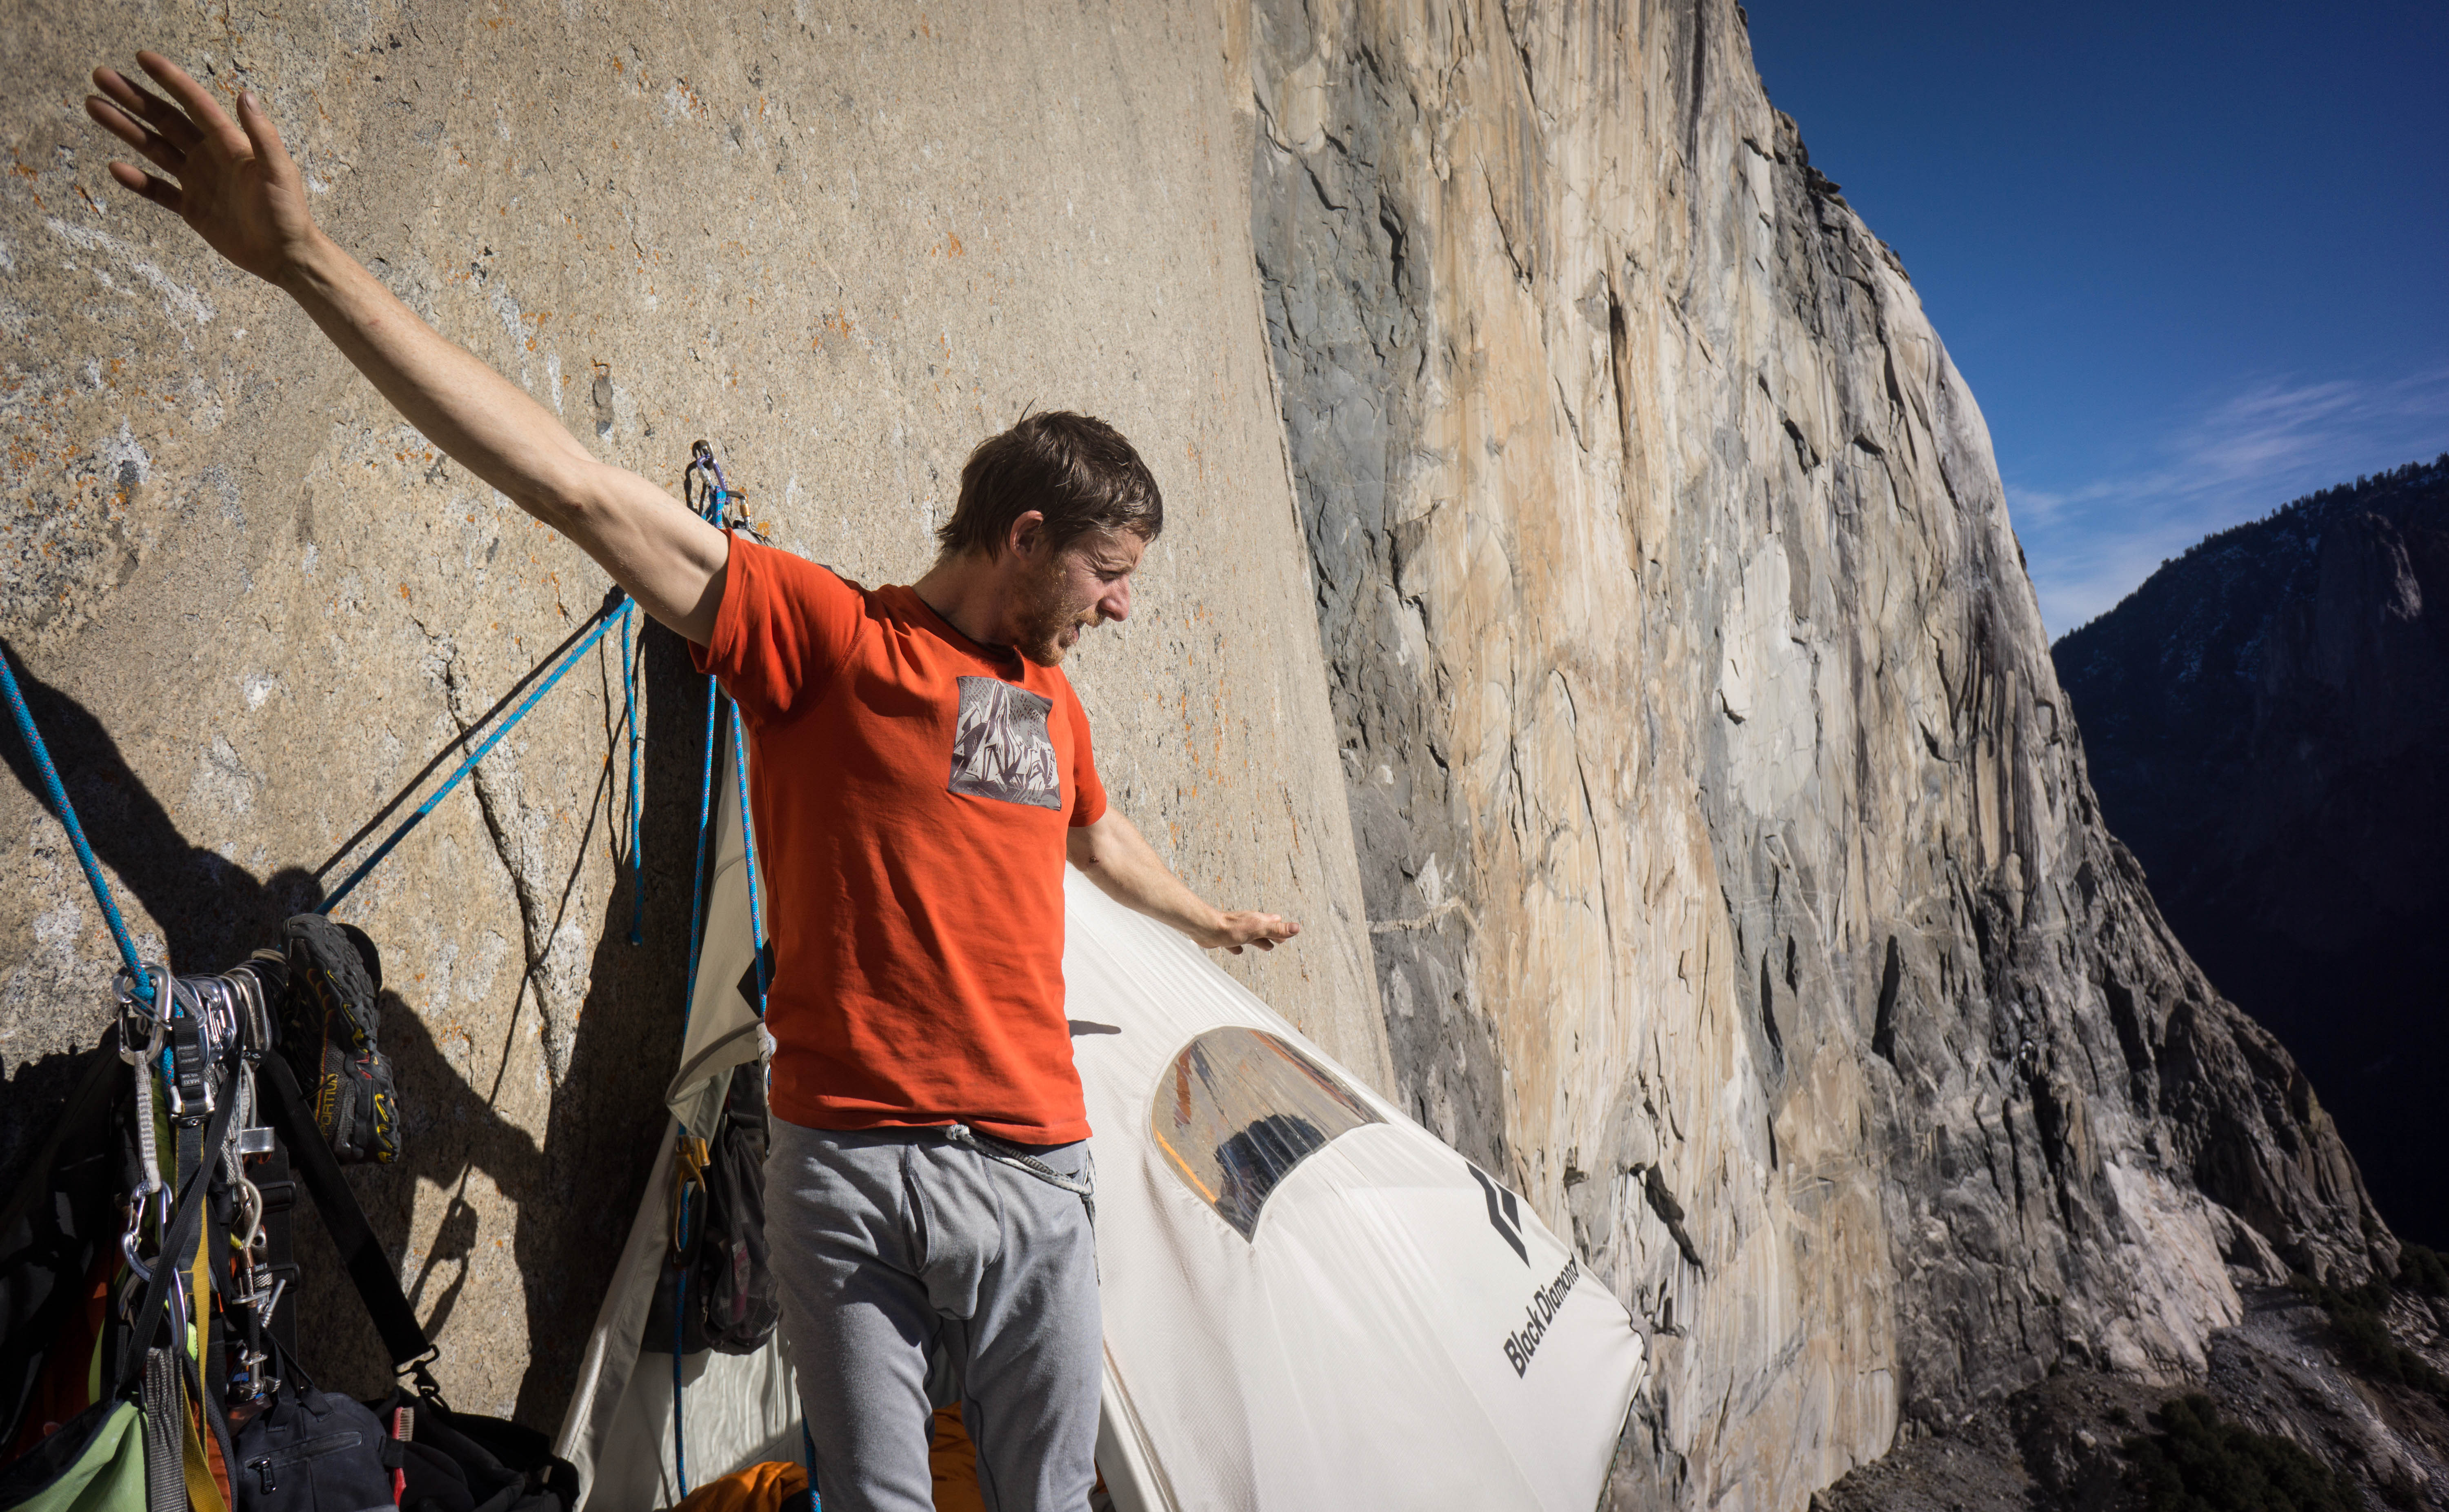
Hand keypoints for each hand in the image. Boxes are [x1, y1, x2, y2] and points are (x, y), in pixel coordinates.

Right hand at [85, 52, 320, 284]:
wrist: (286, 255)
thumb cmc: (288, 211)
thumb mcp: (279, 170)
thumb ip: (262, 135)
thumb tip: (246, 95)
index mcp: (229, 143)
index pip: (194, 103)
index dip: (170, 79)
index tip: (142, 57)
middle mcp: (209, 157)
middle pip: (164, 120)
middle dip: (133, 98)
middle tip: (100, 76)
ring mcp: (198, 181)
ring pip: (154, 149)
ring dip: (125, 128)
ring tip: (94, 106)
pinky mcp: (192, 208)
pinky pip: (158, 191)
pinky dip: (137, 181)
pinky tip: (115, 167)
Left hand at [1201, 911, 1300, 954]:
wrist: (1206, 928)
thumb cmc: (1231, 928)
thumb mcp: (1259, 929)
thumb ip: (1277, 929)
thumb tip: (1297, 927)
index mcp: (1258, 921)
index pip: (1273, 924)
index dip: (1281, 930)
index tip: (1287, 935)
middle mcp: (1248, 924)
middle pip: (1263, 930)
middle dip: (1272, 935)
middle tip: (1279, 941)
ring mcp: (1236, 930)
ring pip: (1251, 936)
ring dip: (1258, 941)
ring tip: (1265, 946)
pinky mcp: (1225, 937)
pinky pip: (1234, 943)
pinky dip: (1238, 947)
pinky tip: (1238, 951)